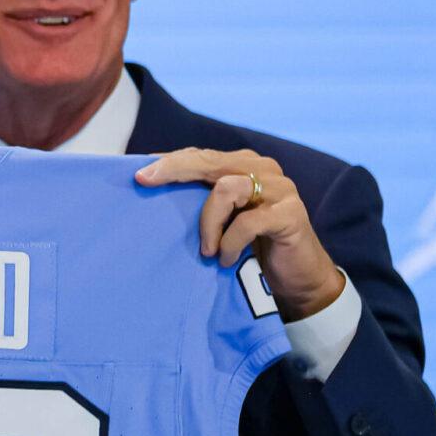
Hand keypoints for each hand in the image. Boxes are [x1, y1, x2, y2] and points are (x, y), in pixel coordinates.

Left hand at [135, 148, 344, 320]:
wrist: (298, 279)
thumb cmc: (252, 248)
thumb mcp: (222, 221)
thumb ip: (200, 202)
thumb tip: (149, 193)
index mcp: (244, 166)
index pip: (200, 156)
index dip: (168, 161)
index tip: (137, 172)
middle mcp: (263, 169)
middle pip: (210, 161)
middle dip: (173, 170)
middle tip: (144, 183)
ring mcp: (280, 189)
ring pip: (227, 188)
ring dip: (208, 222)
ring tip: (206, 251)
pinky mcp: (290, 214)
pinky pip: (248, 222)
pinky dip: (230, 243)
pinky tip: (226, 260)